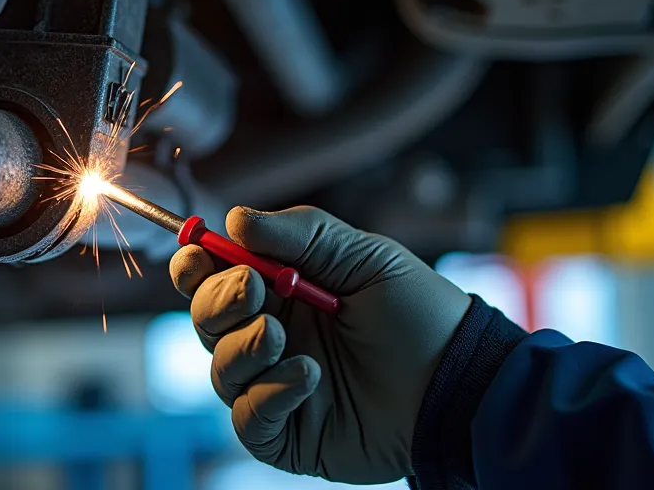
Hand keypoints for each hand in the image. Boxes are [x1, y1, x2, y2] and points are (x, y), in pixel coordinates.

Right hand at [169, 206, 470, 483]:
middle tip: (253, 290)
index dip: (195, 265)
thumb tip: (235, 219)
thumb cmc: (418, 315)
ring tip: (283, 338)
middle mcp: (268, 336)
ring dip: (243, 348)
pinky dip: (268, 395)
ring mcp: (274, 386)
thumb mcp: (365, 257)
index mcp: (279, 290)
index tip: (197, 256)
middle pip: (204, 320)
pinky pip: (248, 418)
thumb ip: (300, 234)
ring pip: (220, 369)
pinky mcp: (286, 433)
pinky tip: (307, 376)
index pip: (213, 276)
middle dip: (217, 301)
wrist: (458, 381)